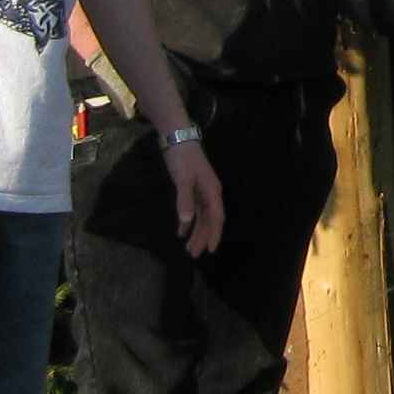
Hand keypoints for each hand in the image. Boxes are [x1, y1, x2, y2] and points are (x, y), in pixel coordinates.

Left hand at [167, 141, 225, 256]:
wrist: (177, 138)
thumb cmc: (183, 158)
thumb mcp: (183, 179)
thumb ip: (184, 200)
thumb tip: (186, 222)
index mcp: (212, 191)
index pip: (216, 217)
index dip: (214, 234)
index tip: (211, 250)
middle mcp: (209, 193)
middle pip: (209, 220)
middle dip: (203, 237)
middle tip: (194, 254)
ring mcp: (201, 191)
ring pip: (201, 217)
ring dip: (196, 232)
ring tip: (188, 248)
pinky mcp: (191, 189)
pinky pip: (193, 210)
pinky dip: (187, 222)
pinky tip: (180, 232)